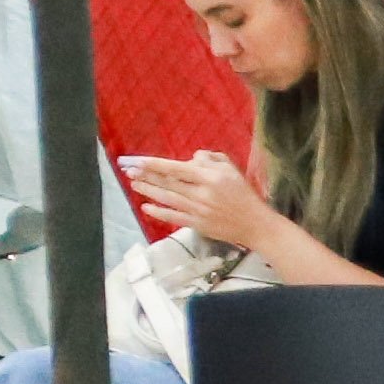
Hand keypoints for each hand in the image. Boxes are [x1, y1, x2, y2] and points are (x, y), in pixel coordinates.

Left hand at [124, 147, 278, 251]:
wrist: (255, 224)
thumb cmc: (243, 193)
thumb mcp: (231, 169)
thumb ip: (209, 159)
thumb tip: (190, 158)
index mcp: (209, 177)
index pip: (175, 168)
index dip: (154, 165)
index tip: (137, 161)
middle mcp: (201, 193)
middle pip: (167, 183)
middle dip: (145, 176)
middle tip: (128, 170)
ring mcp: (198, 210)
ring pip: (167, 199)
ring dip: (148, 191)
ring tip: (134, 184)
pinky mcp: (197, 225)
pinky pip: (174, 217)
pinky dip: (158, 212)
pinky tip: (146, 207)